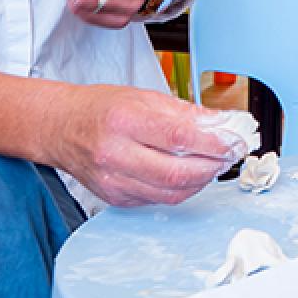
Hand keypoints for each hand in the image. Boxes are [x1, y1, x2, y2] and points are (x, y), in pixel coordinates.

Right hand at [47, 83, 244, 205]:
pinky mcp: (115, 198)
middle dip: (213, 167)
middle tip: (230, 156)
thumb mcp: (145, 96)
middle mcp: (115, 154)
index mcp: (124, 120)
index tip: (236, 141)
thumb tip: (224, 124)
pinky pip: (158, 200)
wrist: (61, 127)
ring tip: (214, 165)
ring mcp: (113, 181)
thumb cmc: (102, 108)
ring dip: (201, 181)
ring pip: (171, 193)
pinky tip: (189, 175)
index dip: (214, 143)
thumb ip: (187, 112)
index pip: (179, 137)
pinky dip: (180, 189)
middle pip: (177, 173)